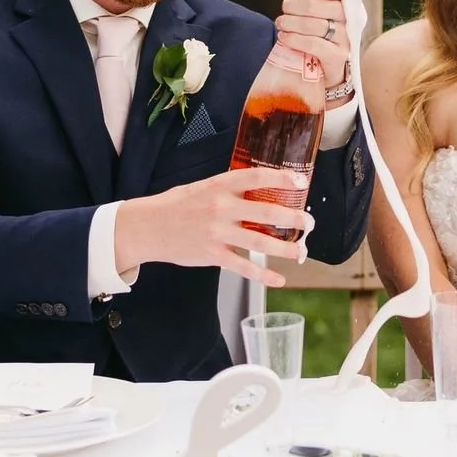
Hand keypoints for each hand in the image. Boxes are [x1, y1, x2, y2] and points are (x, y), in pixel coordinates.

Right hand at [113, 169, 311, 285]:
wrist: (146, 227)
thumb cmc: (176, 205)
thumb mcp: (202, 187)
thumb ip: (229, 190)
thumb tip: (260, 190)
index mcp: (219, 185)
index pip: (257, 177)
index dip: (282, 177)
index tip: (301, 181)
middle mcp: (221, 208)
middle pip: (267, 211)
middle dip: (294, 218)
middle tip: (310, 223)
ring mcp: (217, 233)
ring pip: (261, 241)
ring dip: (286, 248)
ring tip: (302, 251)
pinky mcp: (212, 255)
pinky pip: (244, 267)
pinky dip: (264, 275)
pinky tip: (279, 279)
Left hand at [276, 0, 350, 92]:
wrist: (328, 69)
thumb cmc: (321, 35)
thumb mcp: (321, 13)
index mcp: (346, 2)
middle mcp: (348, 19)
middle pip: (314, 5)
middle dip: (293, 5)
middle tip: (285, 8)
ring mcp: (344, 38)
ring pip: (311, 24)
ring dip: (289, 22)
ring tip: (281, 23)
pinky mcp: (337, 56)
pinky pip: (312, 44)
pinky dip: (294, 39)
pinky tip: (284, 37)